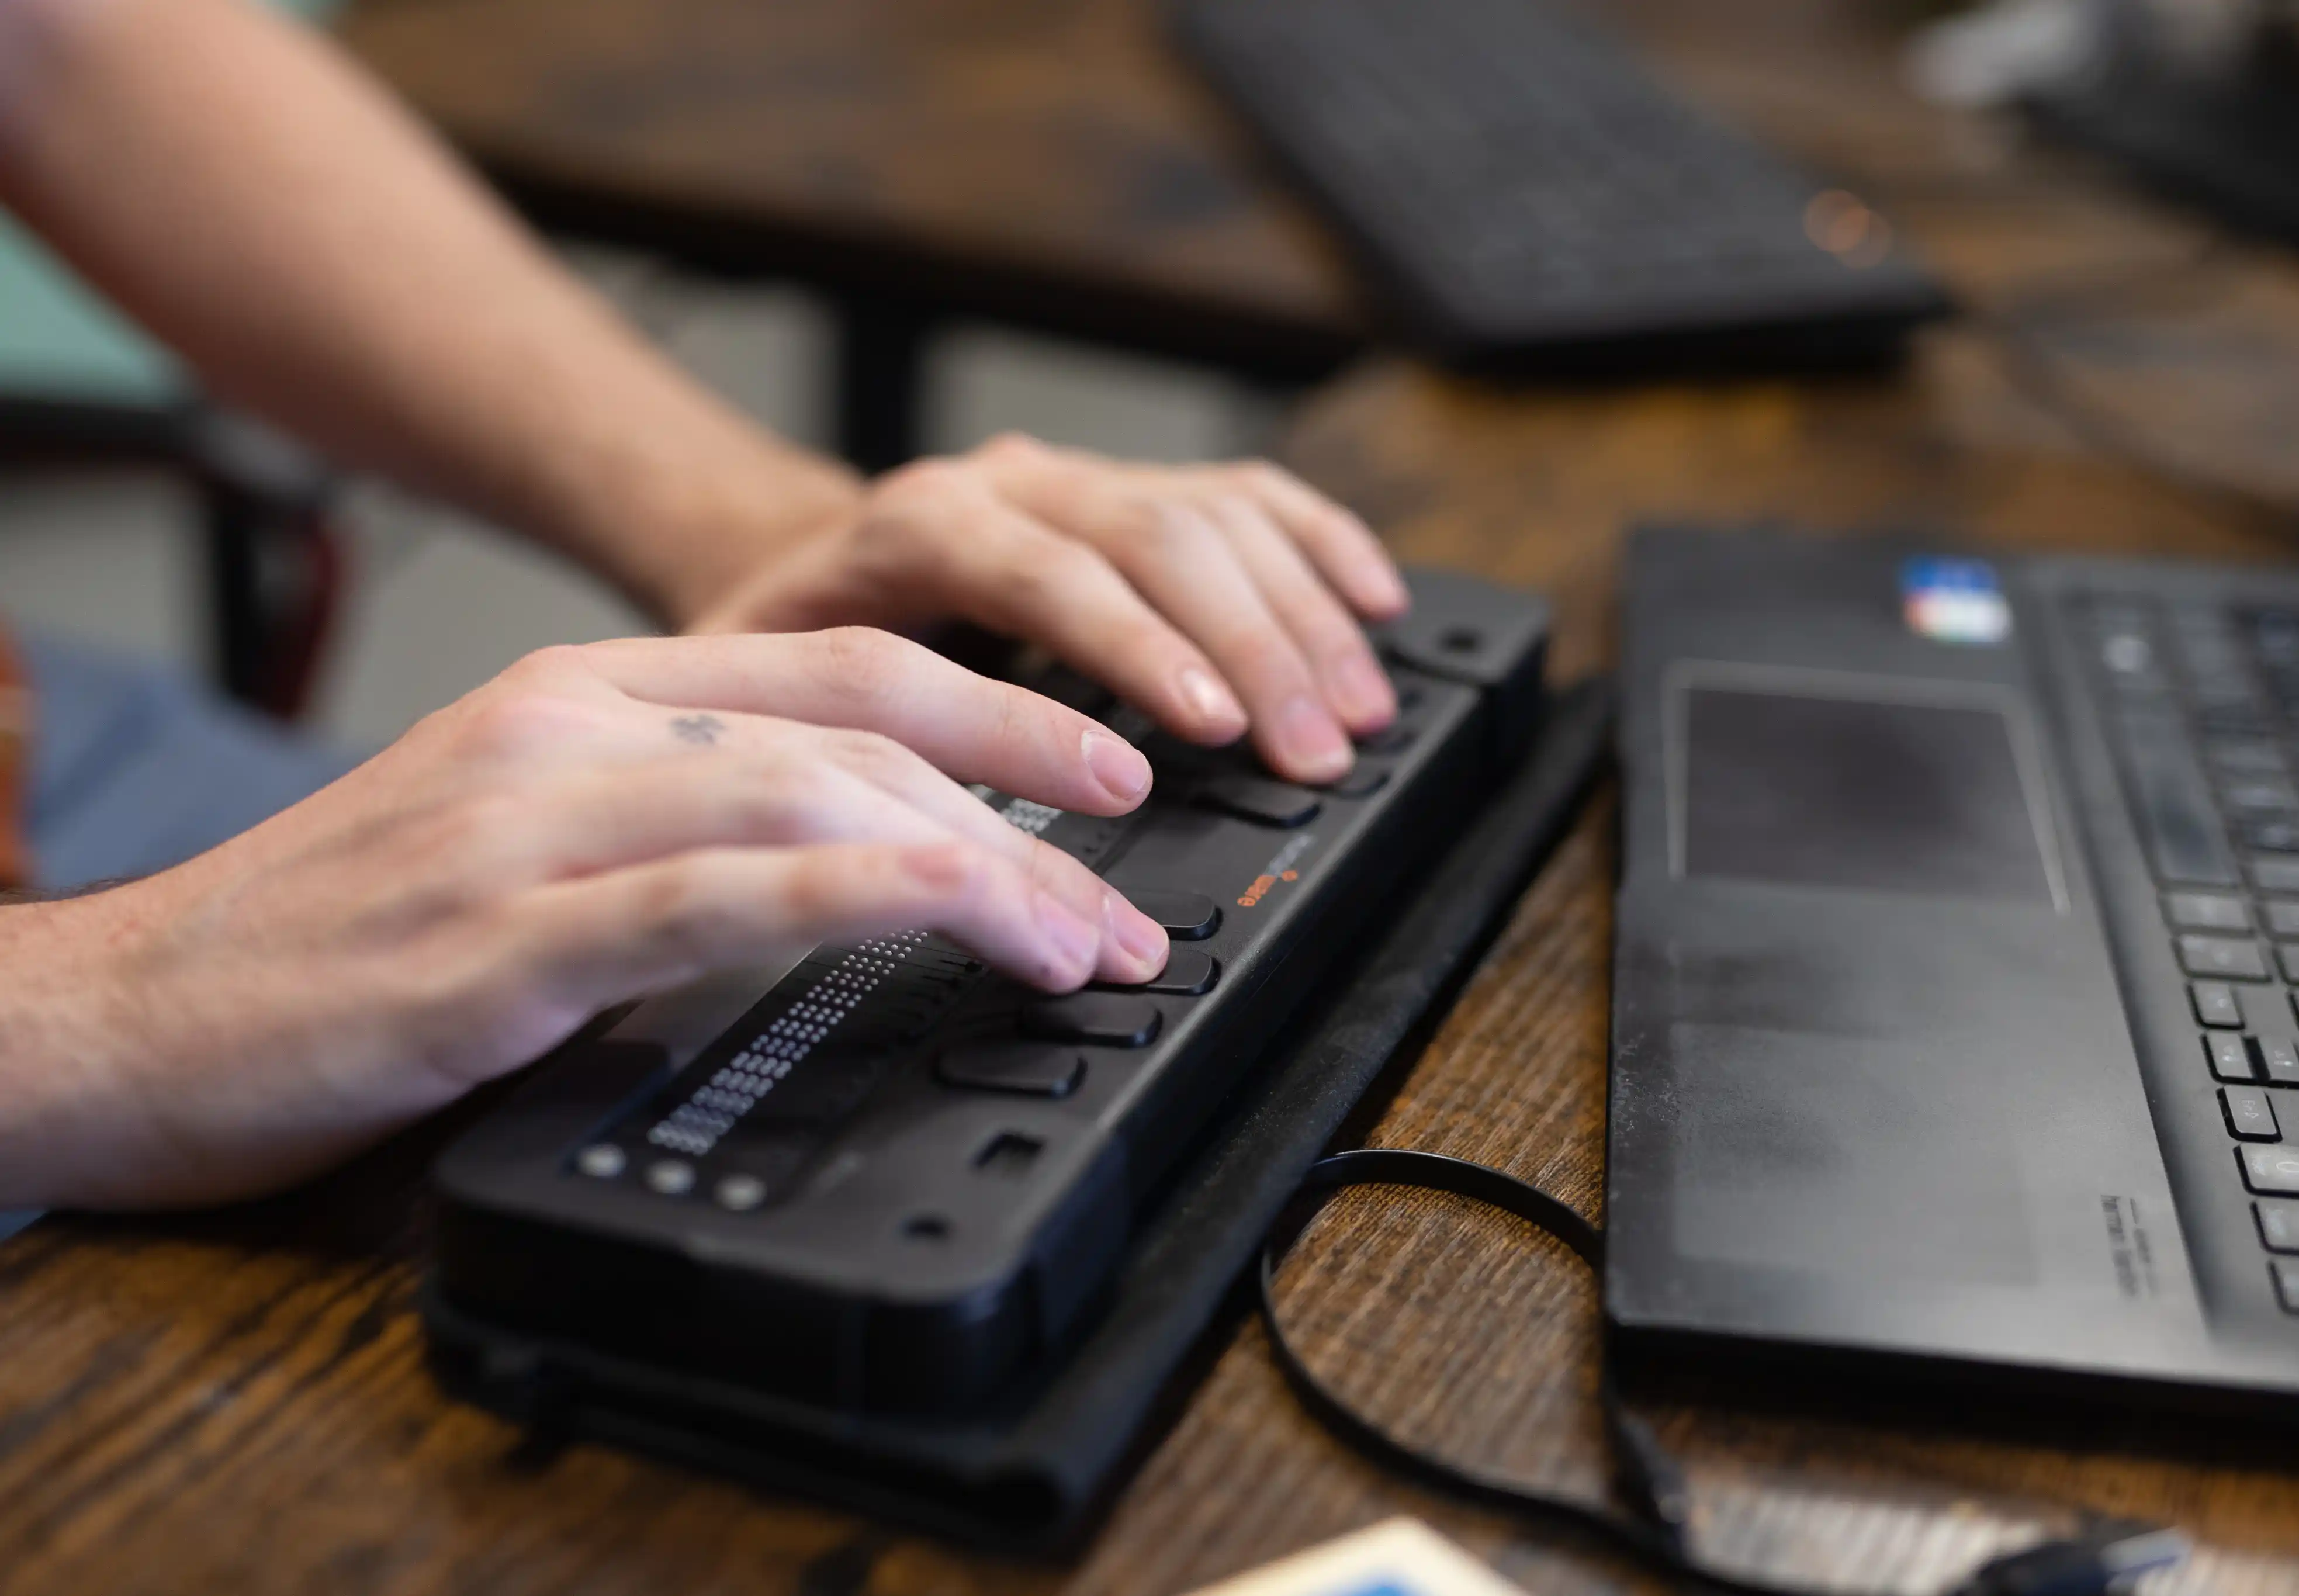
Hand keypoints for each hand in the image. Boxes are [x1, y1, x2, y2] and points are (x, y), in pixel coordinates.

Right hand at [0, 629, 1167, 1209]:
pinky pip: (714, 895)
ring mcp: (528, 826)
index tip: (1108, 767)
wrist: (118, 1021)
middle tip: (1129, 893)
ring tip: (1082, 944)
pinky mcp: (493, 943)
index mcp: (581, 698)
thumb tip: (835, 871)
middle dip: (1029, 797)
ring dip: (983, 865)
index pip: (842, 664)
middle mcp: (566, 731)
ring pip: (814, 792)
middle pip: (860, 722)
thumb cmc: (329, 945)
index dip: (999, 704)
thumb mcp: (520, 845)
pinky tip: (955, 915)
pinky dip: (857, 895)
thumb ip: (666, 829)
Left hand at [691, 435, 1411, 784]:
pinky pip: (1249, 496)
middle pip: (1162, 539)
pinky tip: (1375, 603)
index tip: (1206, 732)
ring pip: (1219, 517)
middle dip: (1253, 652)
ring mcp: (1083, 481)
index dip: (1138, 651)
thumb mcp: (770, 691)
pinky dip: (1322, 546)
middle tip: (1311, 753)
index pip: (1052, 574)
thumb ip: (837, 732)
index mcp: (922, 526)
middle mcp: (1014, 485)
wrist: (783, 557)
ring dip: (1302, 618)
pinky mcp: (1134, 488)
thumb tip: (915, 824)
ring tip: (1356, 713)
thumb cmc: (786, 643)